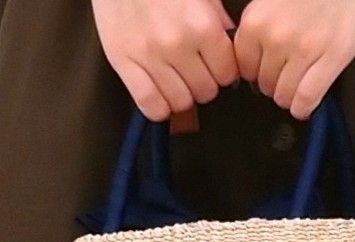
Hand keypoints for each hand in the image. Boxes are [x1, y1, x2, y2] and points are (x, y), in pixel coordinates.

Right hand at [92, 0, 237, 120]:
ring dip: (181, 96)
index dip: (222, 72)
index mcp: (203, 25)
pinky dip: (158, 107)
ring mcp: (150, 56)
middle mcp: (179, 44)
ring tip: (174, 81)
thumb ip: (219, 21)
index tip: (213, 66)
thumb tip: (231, 49)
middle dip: (202, 84)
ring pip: (180, 103)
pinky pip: (150, 105)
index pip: (227, 75)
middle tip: (192, 72)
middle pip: (206, 92)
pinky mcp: (123, 63)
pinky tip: (158, 95)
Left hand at [234, 0, 354, 118]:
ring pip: (284, 95)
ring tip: (298, 86)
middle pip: (264, 84)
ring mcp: (304, 50)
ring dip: (289, 96)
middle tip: (287, 73)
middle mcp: (276, 38)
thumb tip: (250, 61)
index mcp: (256, 21)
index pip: (245, 68)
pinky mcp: (333, 57)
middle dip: (274, 82)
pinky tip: (304, 106)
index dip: (256, 71)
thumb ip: (258, 26)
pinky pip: (307, 98)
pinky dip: (303, 108)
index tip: (265, 69)